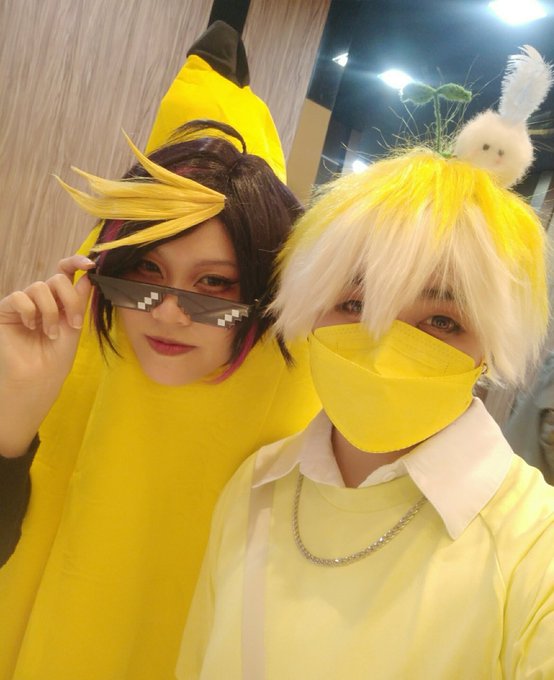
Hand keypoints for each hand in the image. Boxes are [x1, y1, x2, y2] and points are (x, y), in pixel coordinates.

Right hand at [0, 254, 94, 384]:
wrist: (39, 377)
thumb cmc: (57, 356)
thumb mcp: (74, 325)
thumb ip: (79, 300)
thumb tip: (88, 275)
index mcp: (59, 300)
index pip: (65, 272)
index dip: (76, 262)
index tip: (90, 265)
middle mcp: (41, 298)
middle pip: (58, 279)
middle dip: (70, 300)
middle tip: (74, 324)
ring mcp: (23, 303)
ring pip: (40, 287)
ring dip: (51, 312)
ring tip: (51, 334)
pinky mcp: (6, 309)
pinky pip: (19, 297)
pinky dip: (29, 312)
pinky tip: (31, 327)